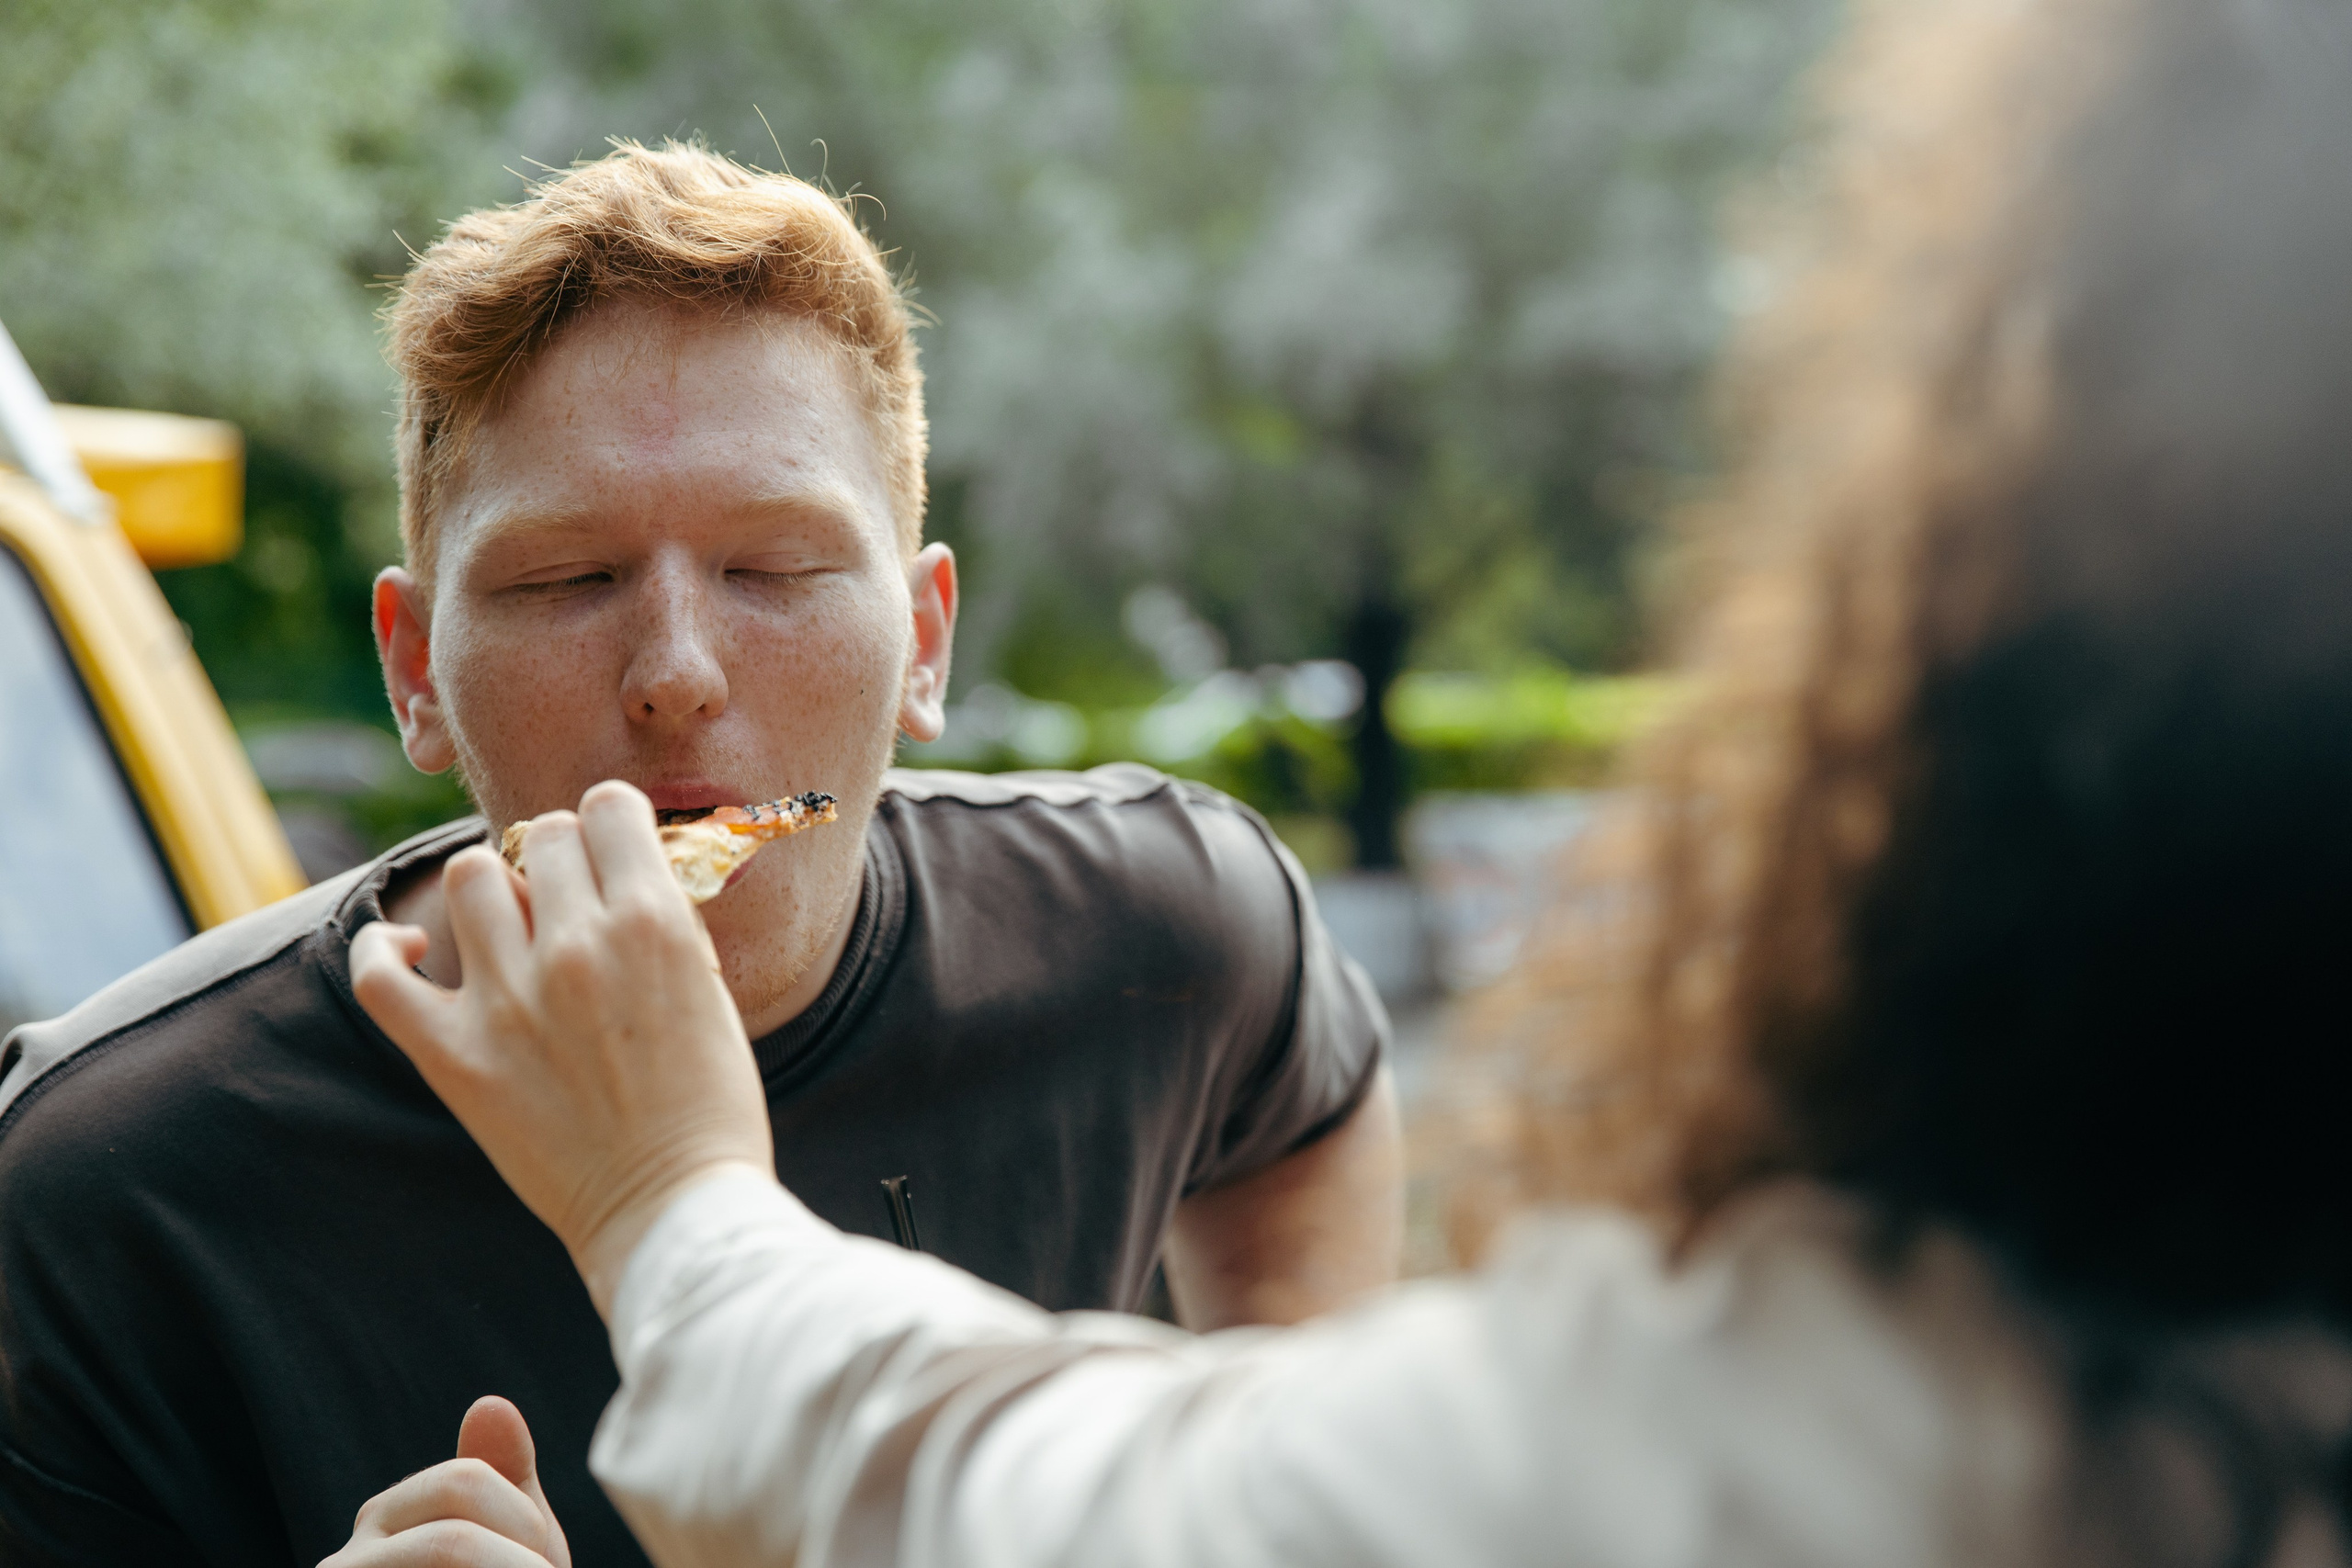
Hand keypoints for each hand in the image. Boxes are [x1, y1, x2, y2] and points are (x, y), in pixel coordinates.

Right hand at [320, 1396, 569, 1566]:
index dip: (526, 1525)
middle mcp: (348, 1558)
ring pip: (451, 1555)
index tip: (543, 1566)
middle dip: (518, 1564)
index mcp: (385, 1518)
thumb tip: (489, 1402)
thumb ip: (506, 1476)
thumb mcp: (514, 1538)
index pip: (465, 1481)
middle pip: (452, 1539)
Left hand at [351, 780, 776, 1311]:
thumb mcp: (712, 990)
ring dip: (495, 893)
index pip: (608, 807)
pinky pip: (381, 975)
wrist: (673, 1207)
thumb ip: (664, 924)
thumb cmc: (710, 1106)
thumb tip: (625, 875)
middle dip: (560, 859)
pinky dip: (386, 952)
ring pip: (470, 878)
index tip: (612, 855)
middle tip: (569, 902)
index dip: (610, 827)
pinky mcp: (454, 1055)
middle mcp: (577, 945)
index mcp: (653, 923)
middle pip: (541, 836)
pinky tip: (416, 953)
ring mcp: (507, 999)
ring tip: (511, 930)